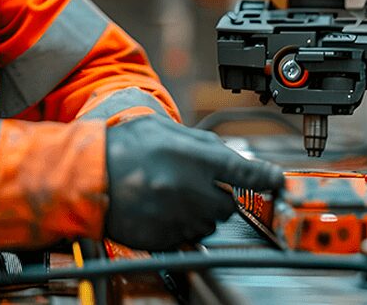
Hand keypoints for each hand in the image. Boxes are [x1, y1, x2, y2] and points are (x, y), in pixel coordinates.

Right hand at [103, 115, 283, 250]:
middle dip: (220, 193)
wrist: (88, 175)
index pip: (246, 174)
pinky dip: (182, 225)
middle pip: (229, 203)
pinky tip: (163, 208)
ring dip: (202, 211)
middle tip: (197, 182)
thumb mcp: (165, 129)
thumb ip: (201, 143)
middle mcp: (191, 191)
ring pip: (210, 223)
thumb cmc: (123, 148)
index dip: (268, 179)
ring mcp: (178, 218)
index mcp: (194, 160)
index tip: (278, 182)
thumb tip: (228, 155)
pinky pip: (188, 236)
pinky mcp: (165, 238)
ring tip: (175, 194)